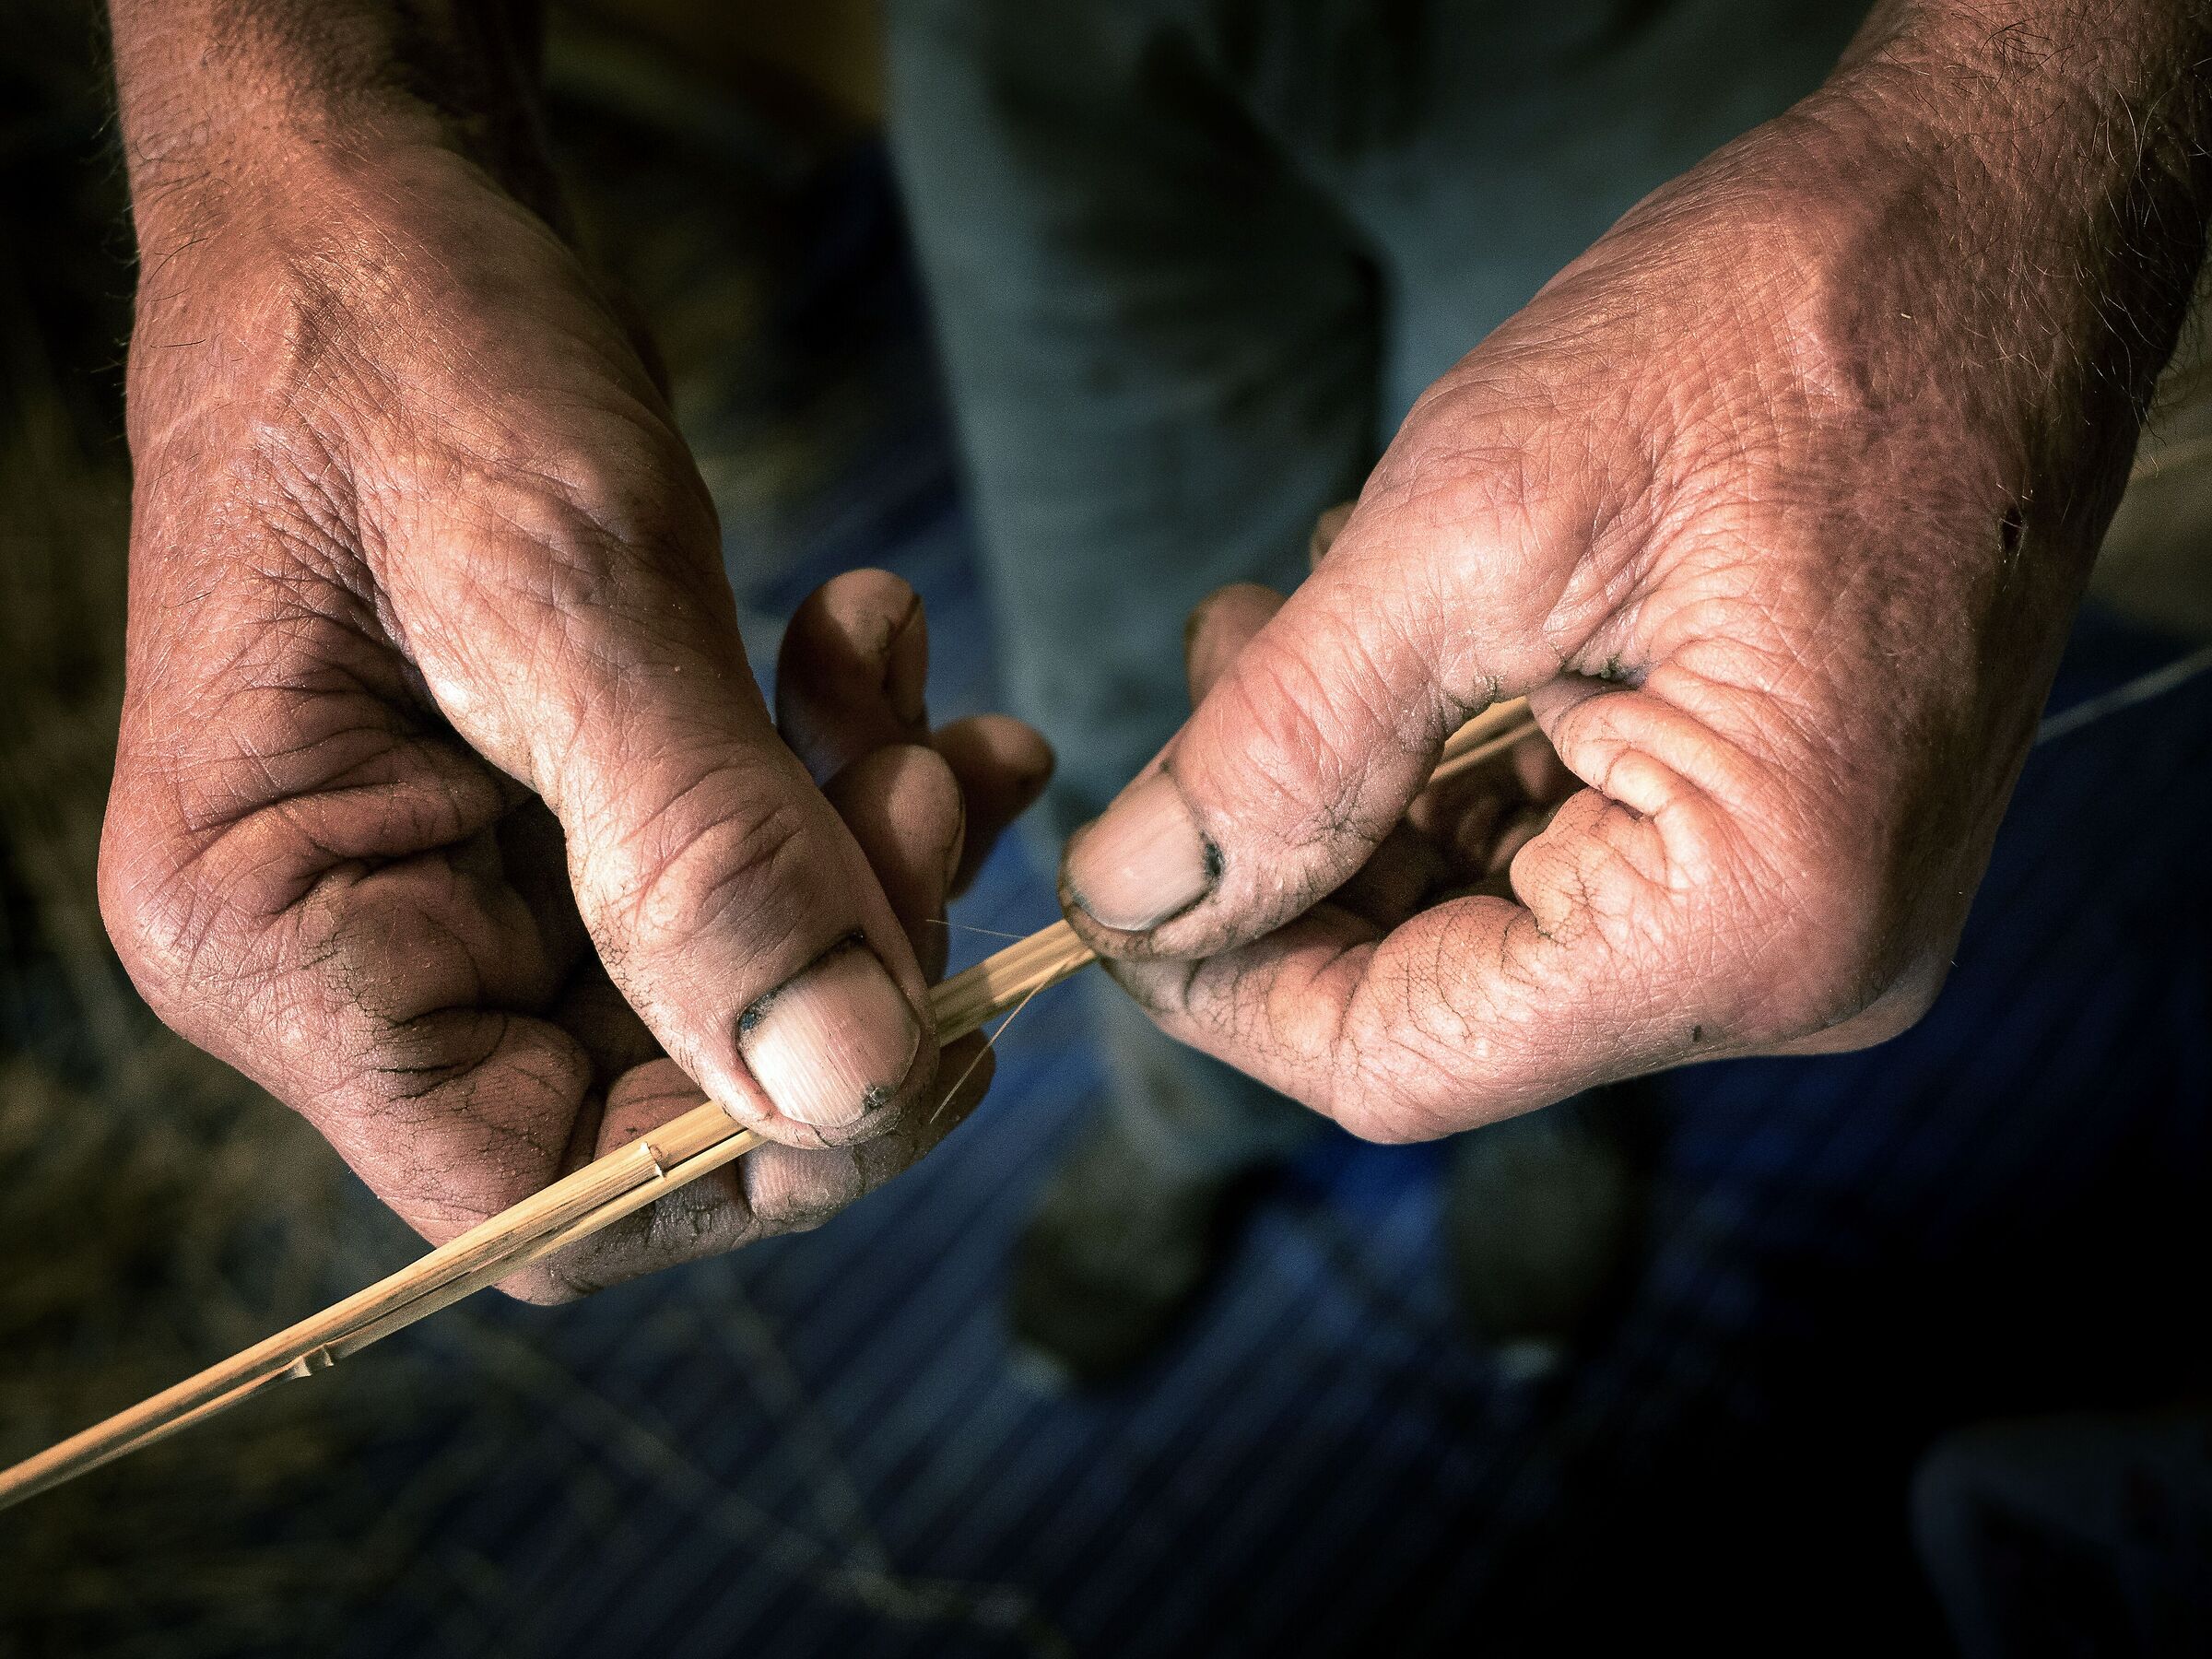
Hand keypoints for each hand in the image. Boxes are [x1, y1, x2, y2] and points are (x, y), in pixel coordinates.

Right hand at [99, 138, 1047, 1294]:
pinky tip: (889, 663)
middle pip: (654, 1093)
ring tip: (919, 703)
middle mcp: (354, 943)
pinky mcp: (547, 800)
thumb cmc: (402, 344)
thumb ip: (701, 860)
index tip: (924, 1039)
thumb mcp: (560, 592)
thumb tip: (843, 1088)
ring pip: (722, 971)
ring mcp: (456, 875)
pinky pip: (729, 858)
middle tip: (934, 798)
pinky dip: (834, 778)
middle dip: (840, 961)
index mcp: (278, 939)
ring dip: (858, 854)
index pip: (532, 1191)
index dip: (750, 1155)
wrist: (377, 187)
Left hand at [1060, 28, 2207, 1140]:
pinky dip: (1455, 767)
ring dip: (1361, 793)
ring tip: (1295, 613)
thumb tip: (1137, 889)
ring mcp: (1808, 907)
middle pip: (1441, 997)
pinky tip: (1411, 632)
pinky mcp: (1793, 837)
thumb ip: (1288, 741)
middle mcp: (1803, 963)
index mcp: (1751, 920)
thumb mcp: (1478, 526)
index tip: (1115, 880)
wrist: (1998, 224)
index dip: (1223, 985)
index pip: (1403, 1055)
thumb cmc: (1787, 328)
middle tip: (1217, 667)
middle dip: (1290, 854)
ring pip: (1490, 928)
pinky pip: (1569, 863)